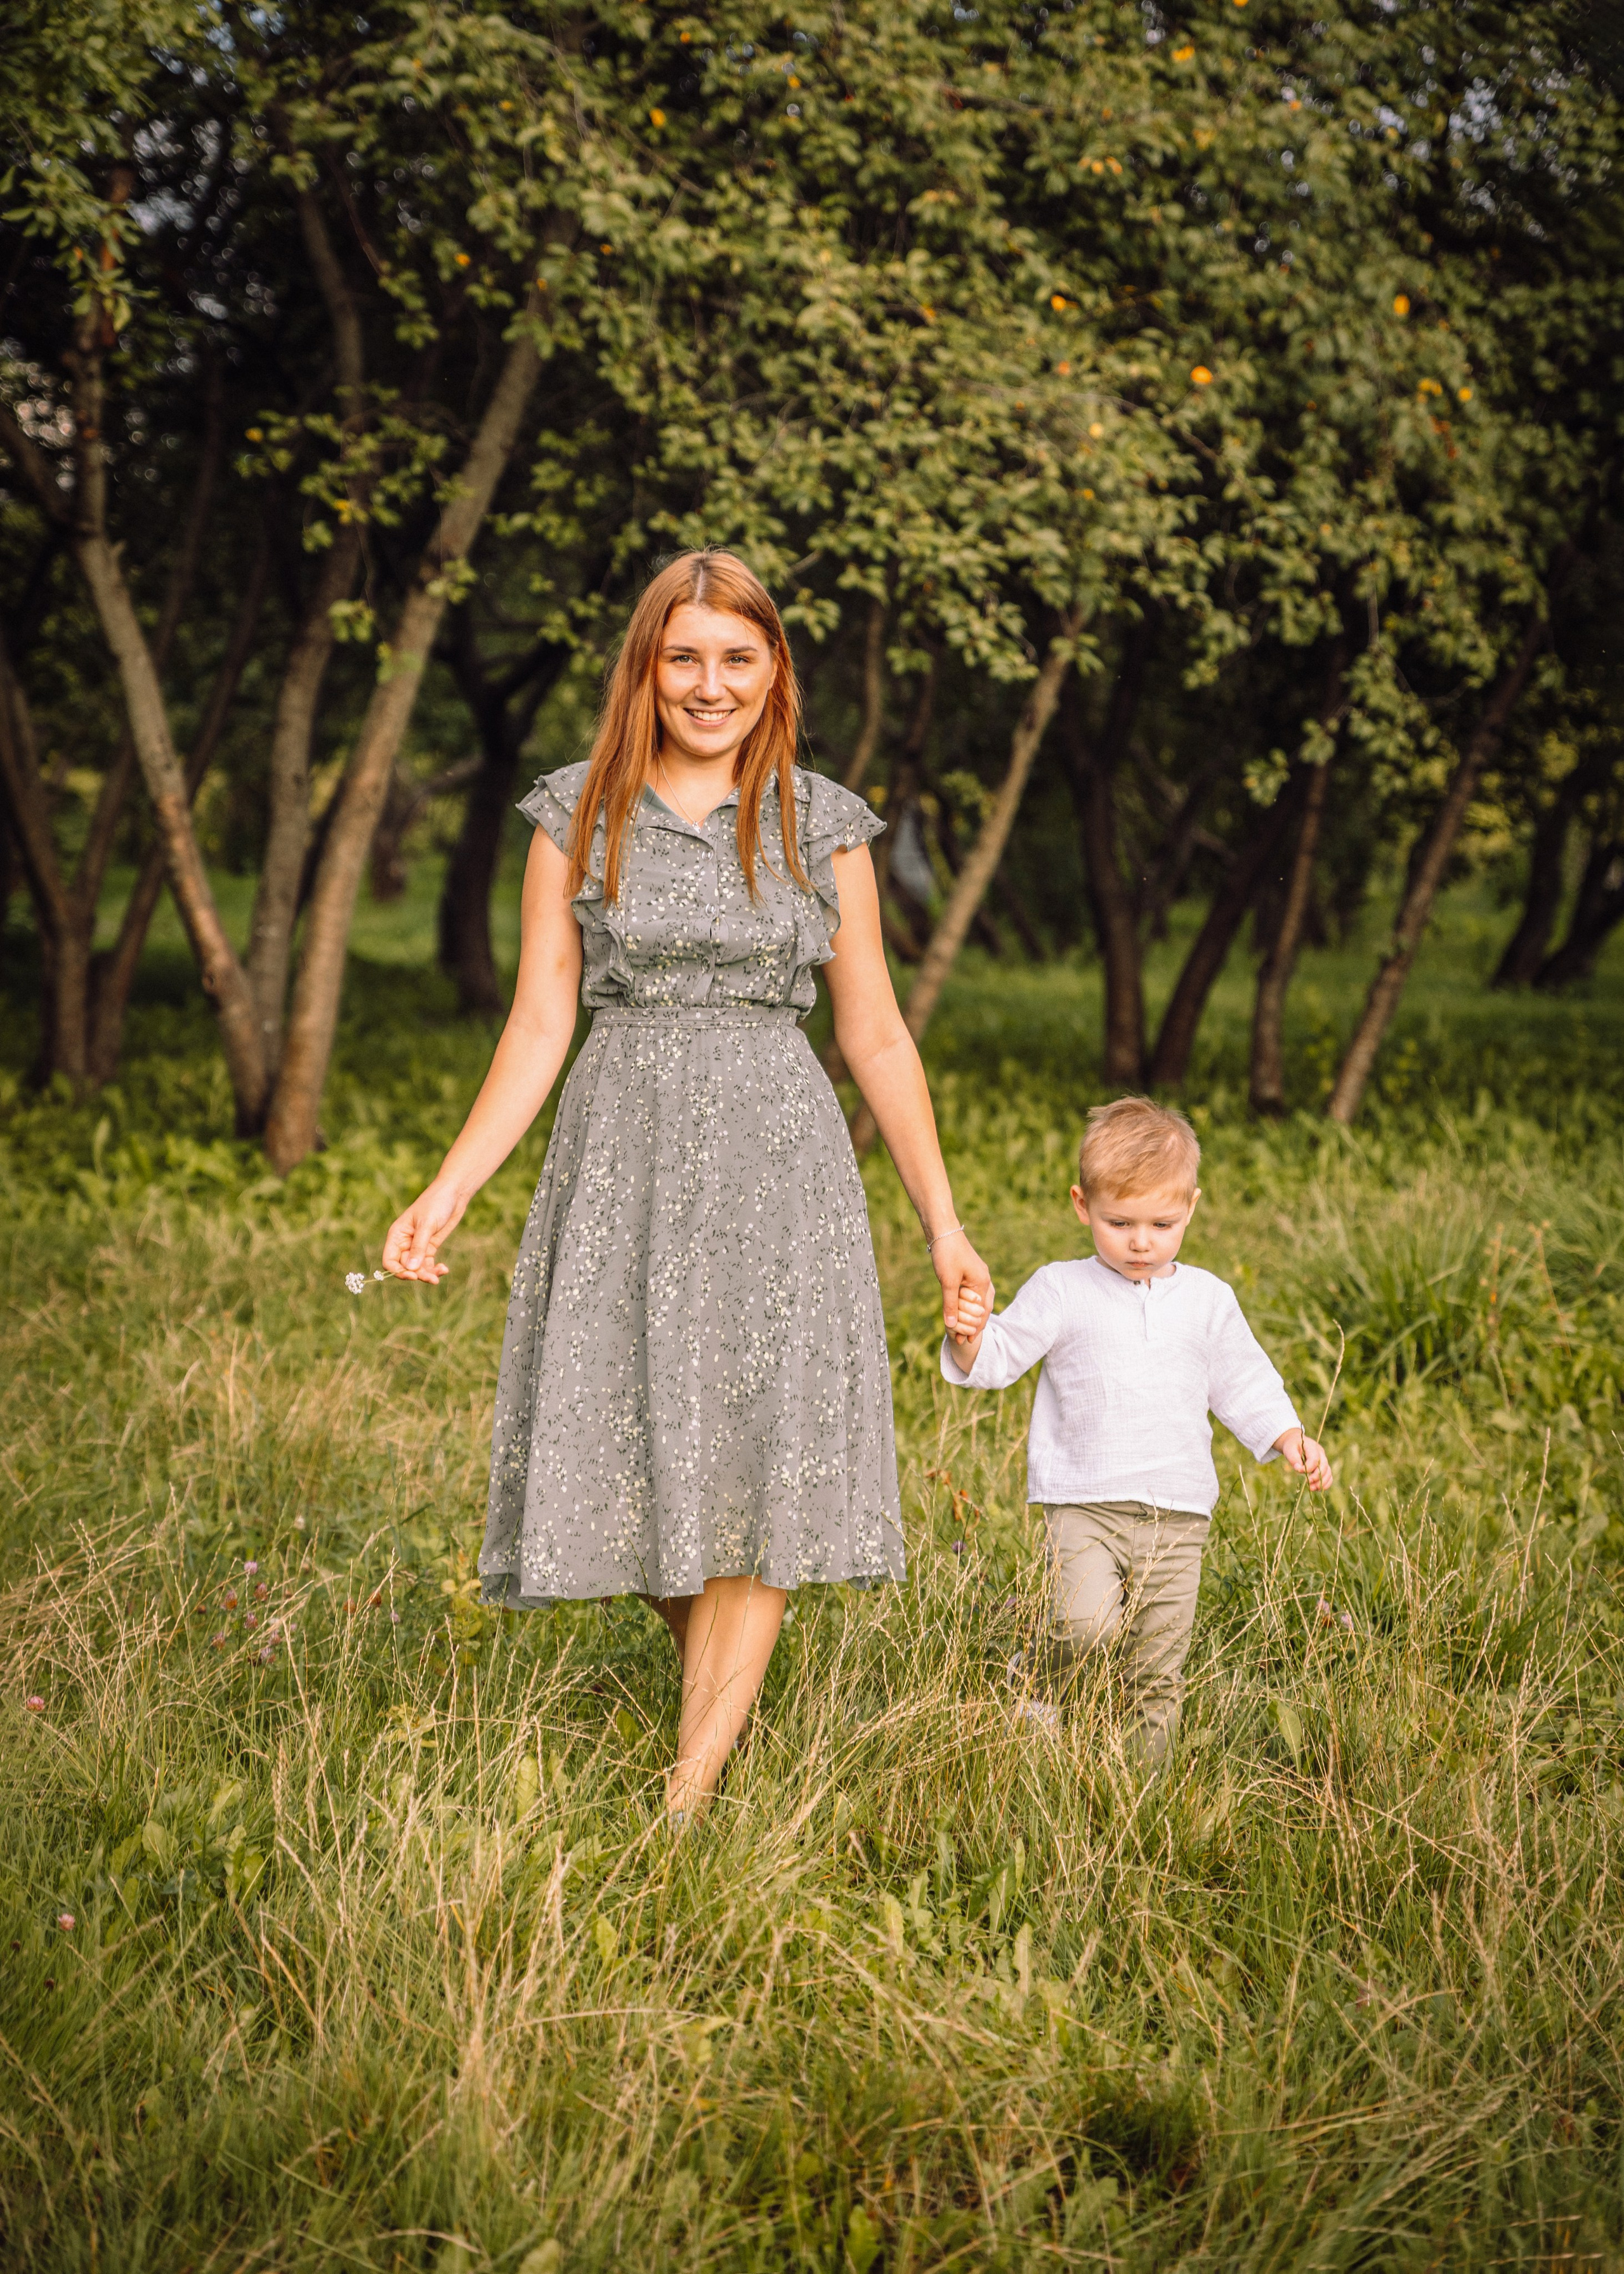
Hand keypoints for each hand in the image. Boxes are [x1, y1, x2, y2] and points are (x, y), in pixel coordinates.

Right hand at [381, 1177, 467, 1283]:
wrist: (453, 1194)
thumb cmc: (436, 1204)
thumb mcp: (426, 1225)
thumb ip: (418, 1247)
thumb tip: (410, 1269)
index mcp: (397, 1235)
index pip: (389, 1260)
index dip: (398, 1271)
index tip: (413, 1275)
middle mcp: (405, 1243)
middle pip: (405, 1267)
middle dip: (417, 1274)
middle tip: (432, 1278)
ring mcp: (417, 1246)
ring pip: (417, 1268)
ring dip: (427, 1274)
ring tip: (441, 1273)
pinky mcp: (430, 1247)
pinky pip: (428, 1264)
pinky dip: (434, 1269)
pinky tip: (444, 1269)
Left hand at [931, 1229, 992, 1343]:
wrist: (943, 1230)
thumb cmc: (947, 1254)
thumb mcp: (948, 1282)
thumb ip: (950, 1305)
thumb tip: (950, 1325)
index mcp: (983, 1283)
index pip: (983, 1313)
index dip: (974, 1329)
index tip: (966, 1342)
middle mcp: (984, 1279)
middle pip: (984, 1309)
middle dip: (974, 1325)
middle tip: (964, 1340)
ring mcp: (978, 1275)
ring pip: (979, 1301)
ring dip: (971, 1315)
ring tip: (963, 1329)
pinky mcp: (970, 1271)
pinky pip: (973, 1293)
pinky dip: (967, 1305)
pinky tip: (961, 1310)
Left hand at [1277, 1428, 1333, 1490]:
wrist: (1296, 1443)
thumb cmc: (1292, 1446)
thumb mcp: (1289, 1449)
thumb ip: (1293, 1458)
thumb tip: (1298, 1469)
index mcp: (1312, 1446)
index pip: (1315, 1458)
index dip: (1309, 1467)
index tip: (1299, 1471)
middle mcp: (1321, 1453)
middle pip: (1324, 1466)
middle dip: (1317, 1476)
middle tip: (1308, 1483)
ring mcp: (1324, 1460)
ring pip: (1328, 1472)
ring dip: (1322, 1482)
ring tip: (1312, 1488)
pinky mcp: (1324, 1466)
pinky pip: (1329, 1476)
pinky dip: (1325, 1483)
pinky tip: (1317, 1488)